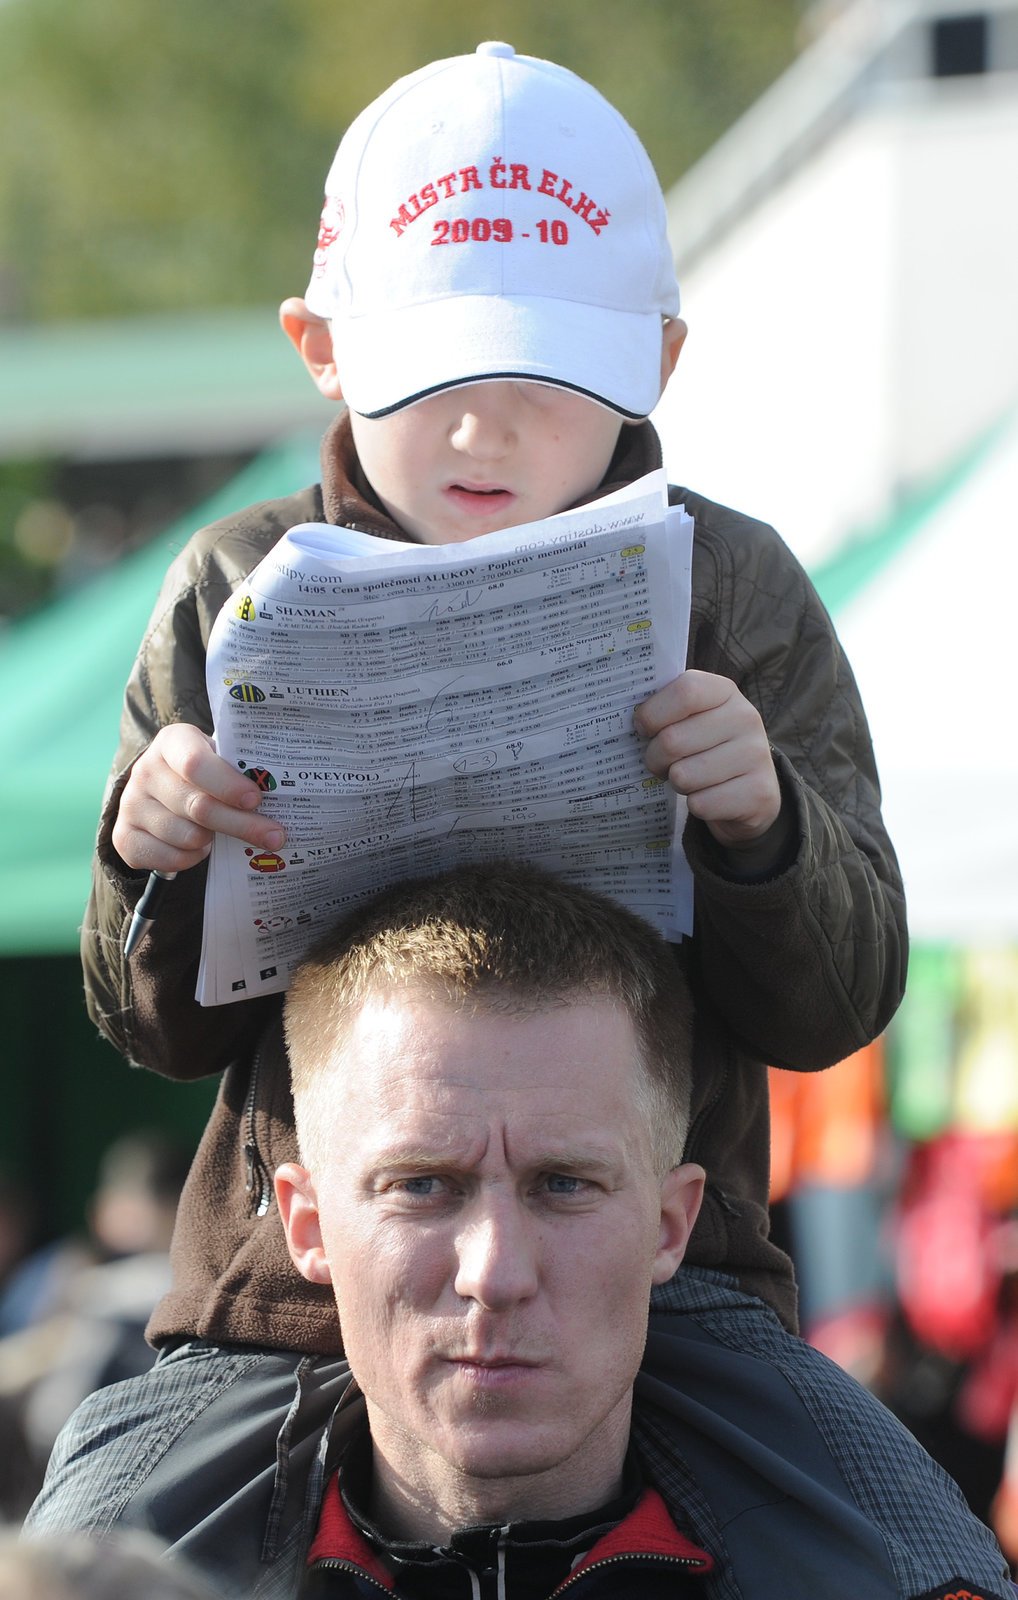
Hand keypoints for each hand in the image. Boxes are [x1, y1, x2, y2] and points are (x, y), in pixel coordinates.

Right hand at [111, 724, 286, 871]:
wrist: (161, 790)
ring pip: (185, 836)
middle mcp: (145, 770)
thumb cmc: (207, 774)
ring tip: (221, 836)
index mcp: (173, 742)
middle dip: (241, 825)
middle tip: (275, 836)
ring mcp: (131, 804)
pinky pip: (167, 858)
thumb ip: (242, 770)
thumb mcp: (221, 759)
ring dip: (212, 842)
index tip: (256, 799)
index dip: (227, 784)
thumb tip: (286, 796)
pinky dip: (190, 859)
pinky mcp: (123, 836)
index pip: (195, 763)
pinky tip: (199, 847)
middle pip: (197, 806)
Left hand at [634, 671, 781, 849]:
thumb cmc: (707, 748)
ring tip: (689, 778)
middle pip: (673, 740)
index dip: (653, 714)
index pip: (685, 691)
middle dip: (656, 758)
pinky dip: (697, 805)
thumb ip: (665, 710)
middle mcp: (745, 718)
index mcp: (725, 692)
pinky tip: (710, 796)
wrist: (751, 792)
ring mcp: (756, 755)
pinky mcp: (758, 793)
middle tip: (663, 762)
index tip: (643, 728)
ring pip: (683, 776)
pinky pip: (701, 804)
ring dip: (677, 783)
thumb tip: (627, 717)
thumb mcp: (692, 719)